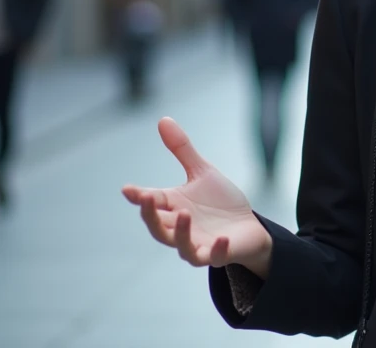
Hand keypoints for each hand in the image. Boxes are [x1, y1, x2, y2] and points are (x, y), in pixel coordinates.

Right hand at [122, 117, 272, 276]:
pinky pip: (213, 257)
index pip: (152, 202)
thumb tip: (163, 119)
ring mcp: (198, 244)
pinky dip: (215, 251)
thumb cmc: (220, 201)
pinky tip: (221, 239)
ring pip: (181, 245)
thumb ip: (181, 150)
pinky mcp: (217, 253)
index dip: (139, 197)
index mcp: (173, 206)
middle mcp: (180, 228)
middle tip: (147, 199)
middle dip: (150, 215)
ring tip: (183, 214)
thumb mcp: (202, 172)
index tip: (127, 189)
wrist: (248, 227)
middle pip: (157, 226)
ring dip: (180, 232)